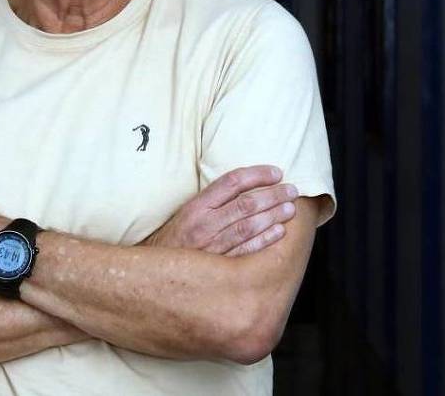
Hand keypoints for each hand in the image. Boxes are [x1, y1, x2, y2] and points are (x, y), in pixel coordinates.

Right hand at [144, 164, 297, 255]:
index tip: (276, 172)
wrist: (153, 272)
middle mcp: (203, 224)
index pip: (231, 182)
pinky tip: (279, 233)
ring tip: (290, 209)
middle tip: (292, 190)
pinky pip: (245, 252)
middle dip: (273, 195)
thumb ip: (212, 202)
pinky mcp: (217, 267)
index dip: (257, 175)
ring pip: (248, 227)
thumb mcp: (186, 214)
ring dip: (273, 216)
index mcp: (196, 206)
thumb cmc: (174, 241)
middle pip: (245, 204)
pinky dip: (264, 241)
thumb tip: (246, 187)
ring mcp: (211, 247)